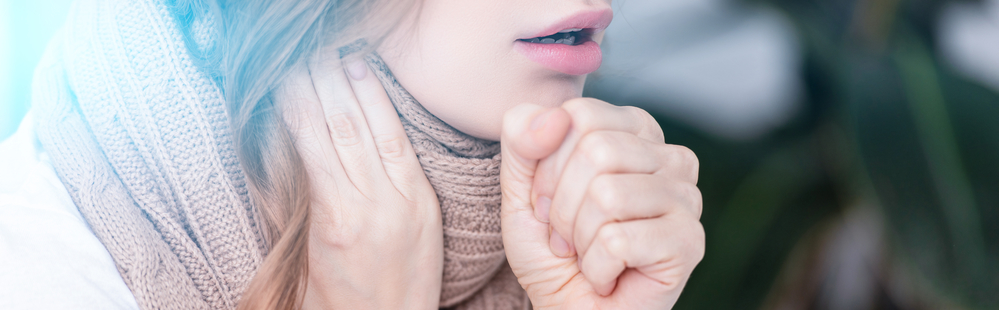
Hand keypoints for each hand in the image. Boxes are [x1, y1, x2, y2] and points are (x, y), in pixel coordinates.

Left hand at [275, 56, 442, 308]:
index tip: (357, 65)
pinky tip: (293, 103)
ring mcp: (366, 210)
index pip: (394, 132)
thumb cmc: (395, 289)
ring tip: (303, 68)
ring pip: (339, 134)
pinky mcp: (335, 225)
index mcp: (420, 200)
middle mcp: (396, 199)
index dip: (373, 93)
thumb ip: (397, 190)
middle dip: (339, 82)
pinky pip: (317, 159)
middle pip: (364, 125)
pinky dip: (303, 124)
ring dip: (318, 93)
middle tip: (322, 56)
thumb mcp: (418, 236)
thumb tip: (366, 146)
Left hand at [500, 99, 704, 308]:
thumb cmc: (553, 252)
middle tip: (568, 236)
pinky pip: (618, 240)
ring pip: (608, 195)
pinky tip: (610, 274)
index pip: (580, 115)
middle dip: (562, 205)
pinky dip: (596, 266)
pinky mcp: (689, 241)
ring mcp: (687, 197)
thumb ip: (522, 139)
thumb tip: (554, 116)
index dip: (547, 166)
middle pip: (596, 151)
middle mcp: (670, 156)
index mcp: (634, 130)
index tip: (549, 202)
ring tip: (589, 253)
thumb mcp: (521, 189)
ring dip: (579, 238)